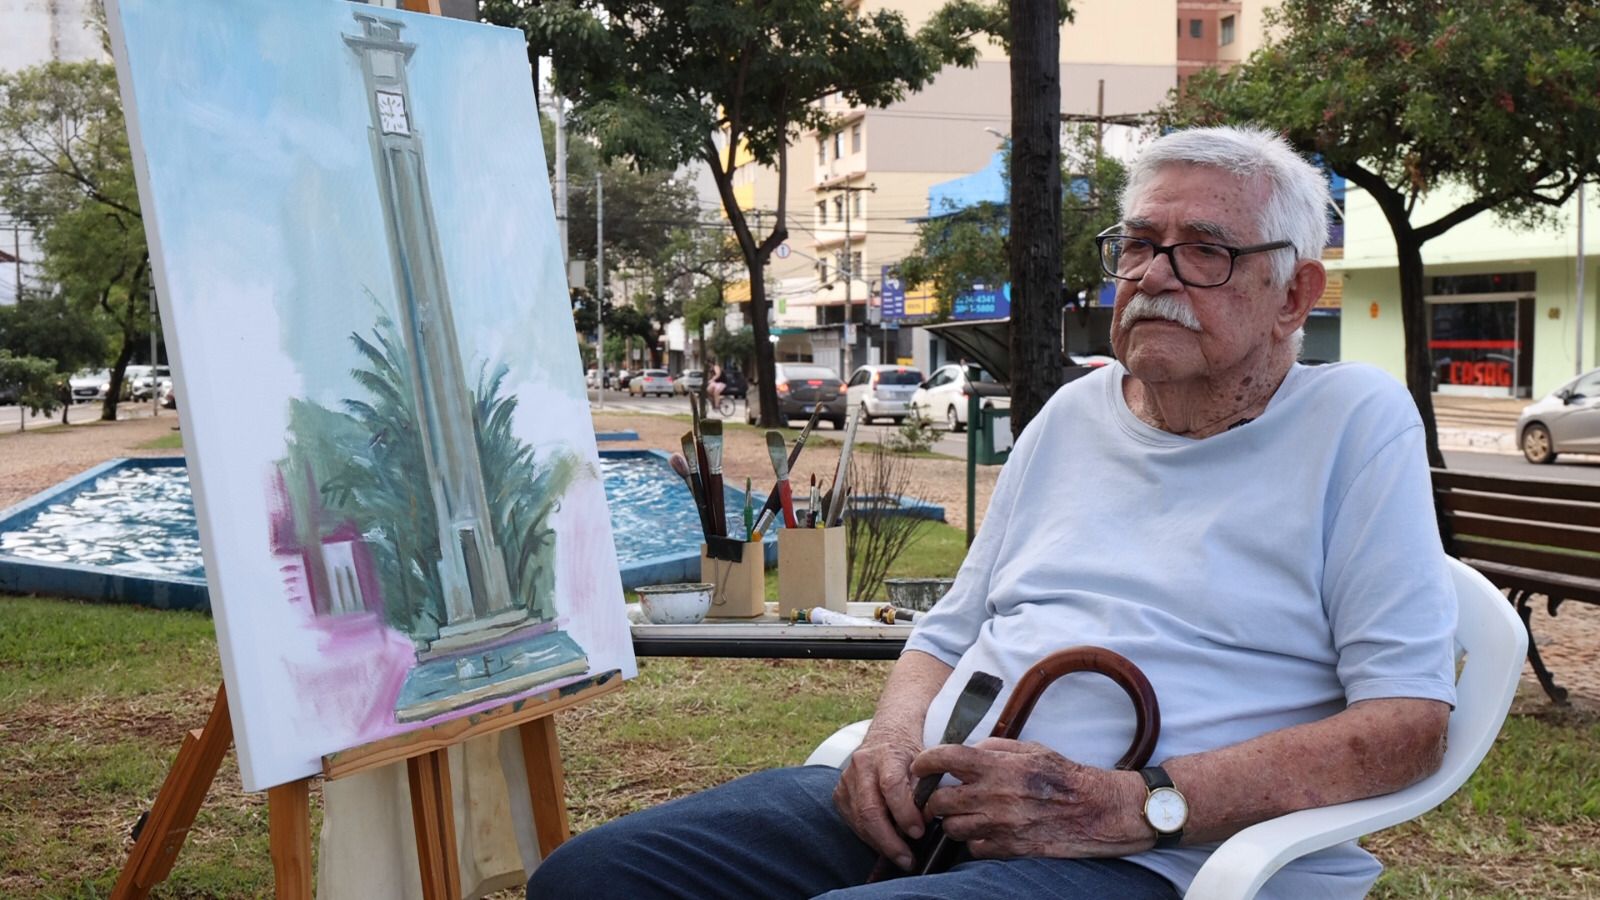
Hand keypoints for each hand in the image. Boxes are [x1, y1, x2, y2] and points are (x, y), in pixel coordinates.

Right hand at [832, 725, 926, 870]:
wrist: (886, 736)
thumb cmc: (908, 753)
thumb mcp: (924, 764)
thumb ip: (923, 790)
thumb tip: (926, 821)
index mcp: (887, 754)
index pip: (891, 786)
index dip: (904, 813)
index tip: (918, 832)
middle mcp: (862, 765)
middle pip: (870, 809)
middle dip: (890, 841)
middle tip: (907, 859)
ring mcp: (847, 779)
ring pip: (859, 820)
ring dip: (880, 843)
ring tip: (900, 856)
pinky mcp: (839, 793)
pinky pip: (852, 822)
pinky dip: (869, 837)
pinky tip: (884, 842)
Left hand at [912, 738, 1150, 858]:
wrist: (1097, 810)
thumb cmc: (1064, 775)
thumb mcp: (1030, 749)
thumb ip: (994, 747)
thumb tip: (967, 751)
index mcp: (997, 765)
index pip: (944, 759)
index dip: (924, 762)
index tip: (919, 767)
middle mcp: (994, 795)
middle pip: (939, 801)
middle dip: (933, 799)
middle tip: (939, 797)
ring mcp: (1000, 825)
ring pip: (951, 828)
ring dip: (952, 822)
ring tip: (964, 815)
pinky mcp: (1009, 848)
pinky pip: (973, 849)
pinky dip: (974, 842)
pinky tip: (985, 832)